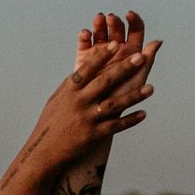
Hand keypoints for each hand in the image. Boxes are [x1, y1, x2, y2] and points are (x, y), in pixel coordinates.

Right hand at [22, 9, 160, 174]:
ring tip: (150, 88)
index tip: (115, 43)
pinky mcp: (93, 135)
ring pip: (114, 104)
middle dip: (124, 69)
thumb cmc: (50, 122)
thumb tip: (85, 68)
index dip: (102, 56)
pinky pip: (115, 126)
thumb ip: (72, 85)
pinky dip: (129, 121)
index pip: (88, 69)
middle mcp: (79, 102)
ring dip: (133, 96)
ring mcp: (87, 119)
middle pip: (105, 82)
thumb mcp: (57, 99)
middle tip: (141, 57)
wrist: (44, 151)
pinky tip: (143, 114)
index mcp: (69, 91)